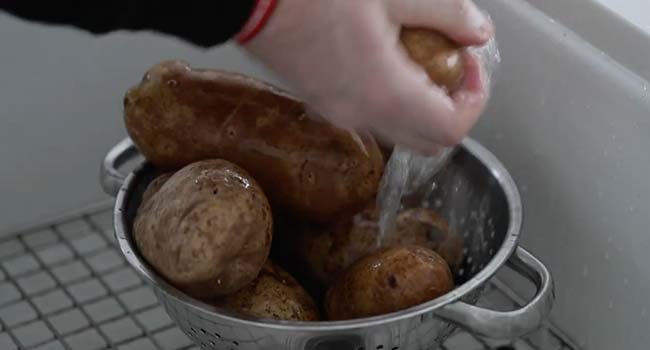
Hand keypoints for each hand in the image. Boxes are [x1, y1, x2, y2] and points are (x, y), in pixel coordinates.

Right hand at [243, 0, 493, 153]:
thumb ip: (445, 14)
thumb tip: (477, 32)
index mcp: (386, 94)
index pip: (451, 128)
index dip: (475, 100)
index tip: (472, 63)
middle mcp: (363, 116)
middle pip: (428, 142)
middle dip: (453, 108)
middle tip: (453, 65)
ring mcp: (339, 114)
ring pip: (400, 133)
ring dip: (424, 107)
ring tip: (422, 59)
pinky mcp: (323, 103)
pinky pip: (372, 119)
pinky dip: (394, 103)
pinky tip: (388, 60)